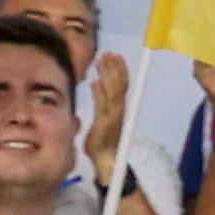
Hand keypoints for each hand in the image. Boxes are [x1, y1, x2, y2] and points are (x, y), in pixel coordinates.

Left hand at [82, 52, 129, 183]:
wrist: (105, 162)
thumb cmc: (100, 143)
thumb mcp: (97, 118)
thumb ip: (98, 101)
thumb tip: (94, 84)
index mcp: (117, 109)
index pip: (120, 85)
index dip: (118, 70)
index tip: (114, 56)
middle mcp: (118, 110)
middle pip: (119, 85)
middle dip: (114, 68)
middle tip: (108, 53)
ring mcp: (113, 117)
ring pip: (113, 92)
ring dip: (108, 76)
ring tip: (103, 60)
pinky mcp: (106, 124)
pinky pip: (104, 105)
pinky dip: (100, 93)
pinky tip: (95, 82)